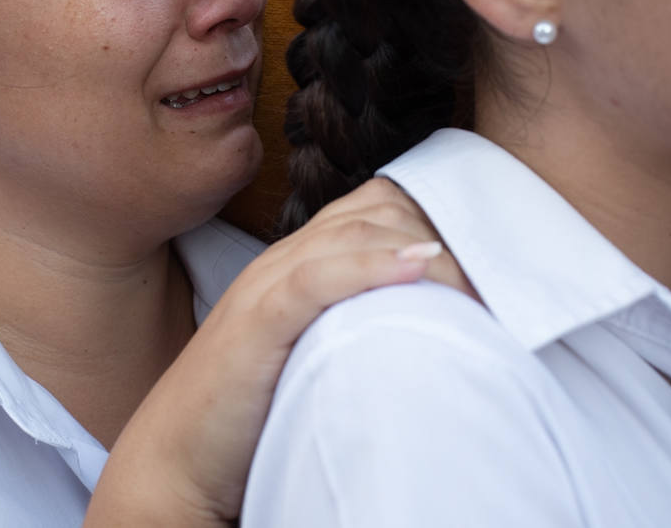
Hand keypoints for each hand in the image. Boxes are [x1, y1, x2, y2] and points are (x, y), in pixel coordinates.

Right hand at [85, 178, 471, 526]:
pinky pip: (315, 277)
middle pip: (376, 208)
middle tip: (496, 286)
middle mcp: (282, 263)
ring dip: (424, 249)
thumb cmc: (248, 420)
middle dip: (442, 231)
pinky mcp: (255, 324)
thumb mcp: (317, 360)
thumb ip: (359, 330)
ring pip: (353, 232)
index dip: (437, 221)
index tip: (488, 267)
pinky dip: (369, 264)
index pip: (377, 206)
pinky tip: (416, 266)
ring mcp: (266, 288)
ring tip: (477, 290)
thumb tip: (435, 336)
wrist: (174, 463)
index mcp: (297, 266)